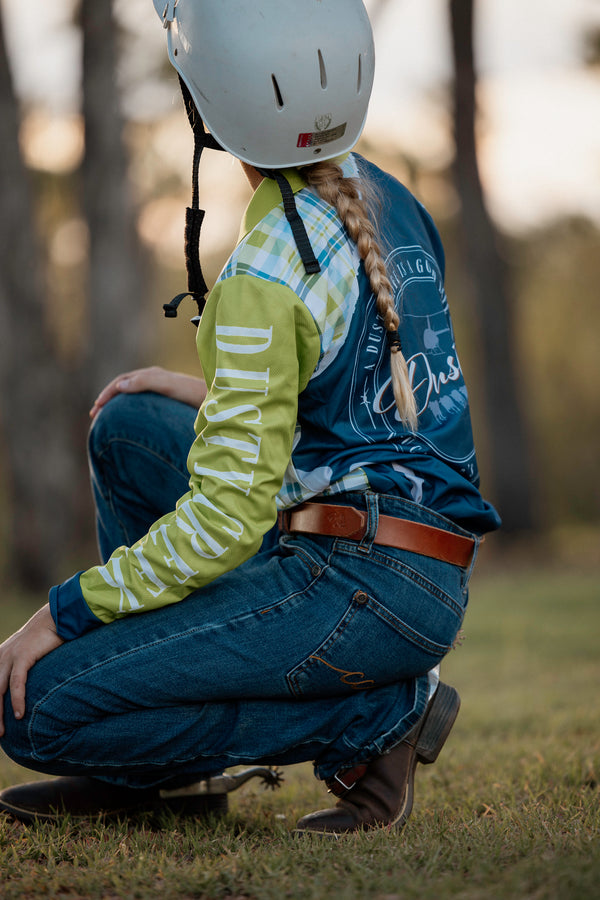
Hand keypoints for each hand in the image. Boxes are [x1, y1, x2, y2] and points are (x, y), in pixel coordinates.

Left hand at [0, 604, 63, 735]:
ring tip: (1, 732)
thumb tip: (25, 689)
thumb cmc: (47, 638)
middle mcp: (0, 657)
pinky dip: (17, 700)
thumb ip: (22, 670)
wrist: (56, 617)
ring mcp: (9, 656)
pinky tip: (19, 714)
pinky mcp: (23, 656)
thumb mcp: (29, 655)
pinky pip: (16, 683)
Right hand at [89, 366, 207, 418]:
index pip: (121, 382)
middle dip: (107, 398)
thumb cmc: (192, 393)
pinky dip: (131, 408)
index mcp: (151, 375)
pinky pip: (144, 401)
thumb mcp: (167, 386)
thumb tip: (120, 385)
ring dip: (118, 403)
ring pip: (132, 394)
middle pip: (124, 386)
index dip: (107, 394)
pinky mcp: (168, 399)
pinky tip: (132, 420)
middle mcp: (155, 379)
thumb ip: (144, 382)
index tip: (96, 410)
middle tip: (95, 414)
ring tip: (107, 417)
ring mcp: (162, 388)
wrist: (214, 399)